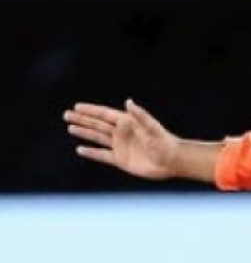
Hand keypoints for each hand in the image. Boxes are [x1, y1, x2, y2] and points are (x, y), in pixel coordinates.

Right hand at [64, 99, 180, 179]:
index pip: (105, 115)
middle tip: (66, 115)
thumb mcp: (152, 127)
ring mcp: (121, 146)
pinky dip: (92, 153)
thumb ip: (140, 115)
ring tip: (70, 128)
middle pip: (98, 125)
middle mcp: (122, 133)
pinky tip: (80, 149)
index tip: (77, 107)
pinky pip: (102, 155)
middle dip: (82, 120)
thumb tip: (128, 101)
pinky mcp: (121, 160)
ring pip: (98, 138)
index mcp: (128, 123)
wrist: (172, 161)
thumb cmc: (165, 142)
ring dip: (84, 133)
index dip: (91, 111)